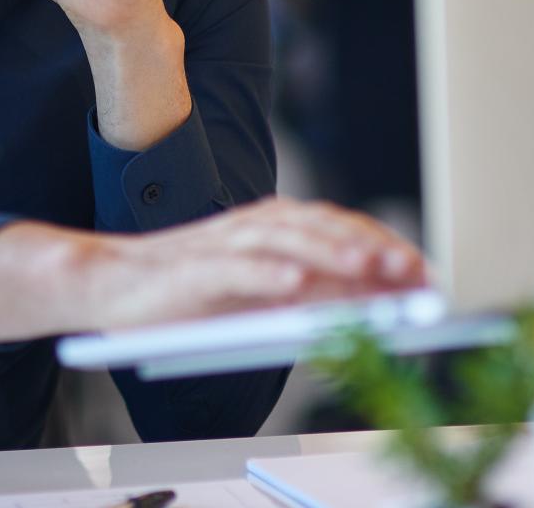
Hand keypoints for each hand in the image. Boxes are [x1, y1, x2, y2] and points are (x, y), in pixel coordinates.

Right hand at [0, 197, 427, 341]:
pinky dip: (266, 275)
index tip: (425, 272)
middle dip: (370, 248)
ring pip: (284, 241)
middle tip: (412, 271)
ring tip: (368, 269)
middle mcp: (251, 227)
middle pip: (320, 228)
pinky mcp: (190, 269)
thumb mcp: (257, 295)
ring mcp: (220, 245)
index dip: (384, 245)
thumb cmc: (186, 295)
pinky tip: (296, 287)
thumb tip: (369, 305)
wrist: (108, 286)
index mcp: (271, 228)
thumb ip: (308, 293)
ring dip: (329, 253)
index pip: (339, 228)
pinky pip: (233, 269)